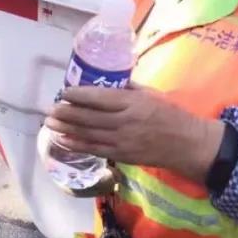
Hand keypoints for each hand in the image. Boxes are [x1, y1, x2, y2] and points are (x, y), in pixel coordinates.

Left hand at [44, 85, 225, 183]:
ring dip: (66, 129)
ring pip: (88, 135)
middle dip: (66, 113)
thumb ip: (127, 88)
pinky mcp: (122, 156)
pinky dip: (77, 145)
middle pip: (89, 118)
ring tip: (50, 122)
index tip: (64, 91)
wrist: (187, 144)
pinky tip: (63, 140)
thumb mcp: (150, 94)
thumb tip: (103, 81)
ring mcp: (122, 141)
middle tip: (49, 108)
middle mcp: (125, 122)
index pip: (99, 98)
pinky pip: (95, 150)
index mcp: (132, 103)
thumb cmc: (170, 114)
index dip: (78, 95)